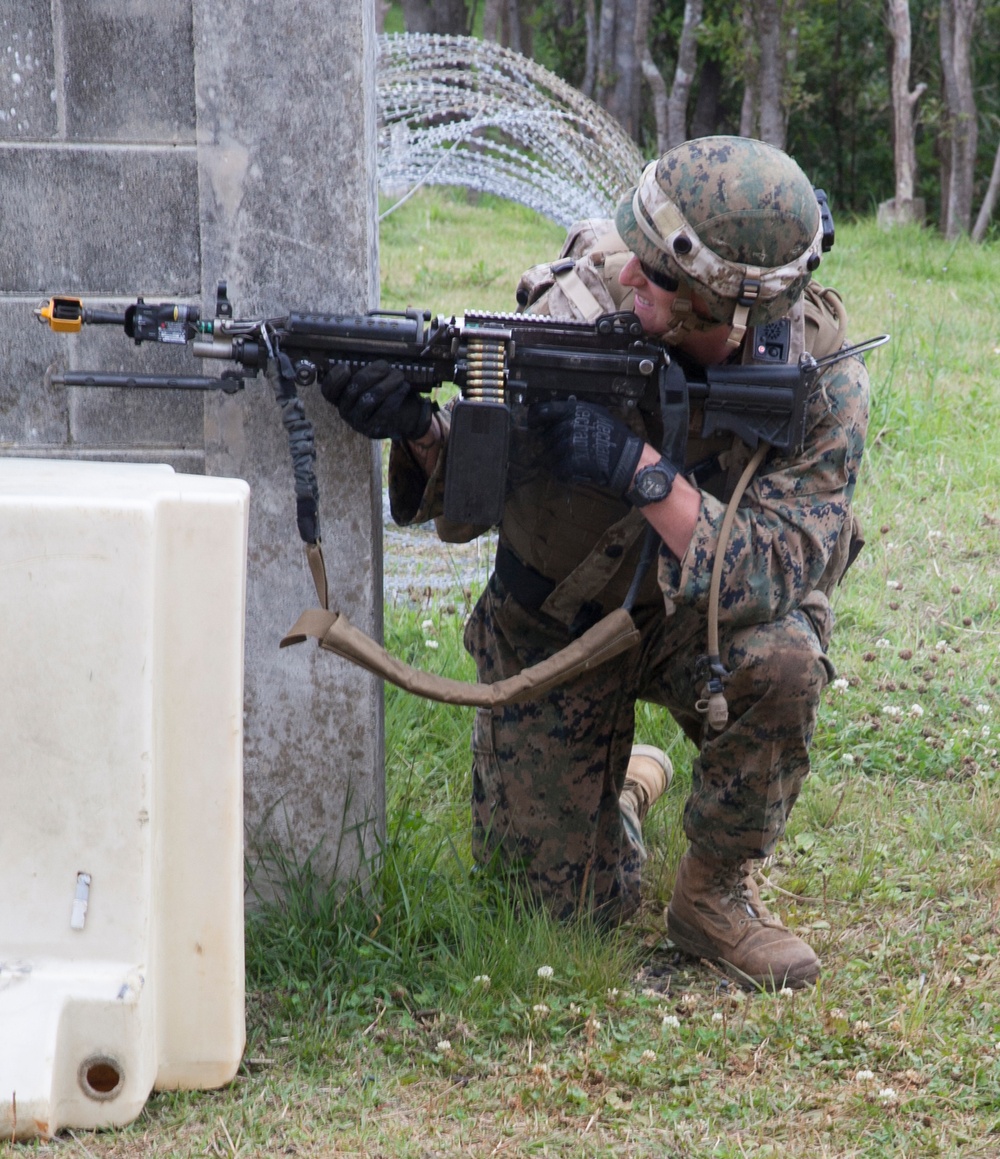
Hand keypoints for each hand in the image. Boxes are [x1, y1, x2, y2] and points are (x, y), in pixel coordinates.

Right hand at [321, 360, 433, 440]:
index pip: (328, 390)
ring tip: (399, 375)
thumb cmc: (385, 392)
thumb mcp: (373, 381)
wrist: (405, 416)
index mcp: (340, 397)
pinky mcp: (374, 430)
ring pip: (369, 399)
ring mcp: (358, 423)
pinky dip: (396, 395)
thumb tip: (371, 360)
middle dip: (371, 373)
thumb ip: (366, 371)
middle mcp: (345, 411)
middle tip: (386, 365)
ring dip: (387, 383)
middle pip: (352, 390)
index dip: (334, 378)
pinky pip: (384, 410)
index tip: (346, 366)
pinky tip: (404, 386)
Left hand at [526, 399, 644, 496]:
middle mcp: (570, 424)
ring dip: (559, 459)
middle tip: (566, 449)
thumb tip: (552, 415)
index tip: (533, 424)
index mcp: (574, 409)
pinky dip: (564, 473)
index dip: (534, 418)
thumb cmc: (614, 435)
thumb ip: (574, 412)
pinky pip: (558, 469)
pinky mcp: (572, 461)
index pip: (543, 411)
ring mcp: (570, 443)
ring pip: (551, 453)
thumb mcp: (596, 413)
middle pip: (546, 436)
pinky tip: (574, 472)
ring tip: (574, 461)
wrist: (627, 458)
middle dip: (553, 444)